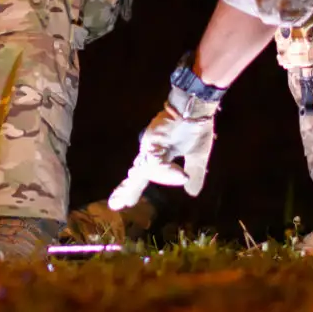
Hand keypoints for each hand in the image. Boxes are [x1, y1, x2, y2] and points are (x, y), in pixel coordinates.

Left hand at [106, 96, 219, 210]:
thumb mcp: (198, 157)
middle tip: (113, 205)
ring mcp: (150, 144)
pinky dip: (166, 171)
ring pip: (143, 170)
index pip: (144, 176)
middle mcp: (150, 150)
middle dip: (126, 191)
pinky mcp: (155, 139)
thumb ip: (195, 174)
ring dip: (135, 187)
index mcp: (159, 155)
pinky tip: (179, 178)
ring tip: (126, 202)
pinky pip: (157, 160)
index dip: (134, 189)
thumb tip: (191, 192)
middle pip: (137, 175)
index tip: (124, 204)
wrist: (198, 106)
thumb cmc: (197, 127)